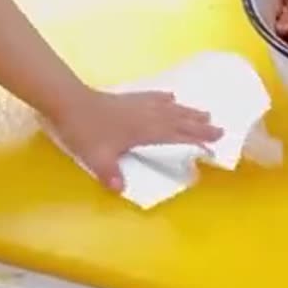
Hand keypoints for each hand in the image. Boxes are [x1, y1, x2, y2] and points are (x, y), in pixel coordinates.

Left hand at [48, 90, 222, 192]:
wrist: (67, 101)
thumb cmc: (84, 130)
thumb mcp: (96, 157)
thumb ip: (110, 174)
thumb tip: (121, 190)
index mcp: (143, 131)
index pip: (175, 135)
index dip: (195, 138)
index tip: (215, 140)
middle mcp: (145, 116)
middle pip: (177, 120)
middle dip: (198, 125)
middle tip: (219, 127)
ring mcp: (136, 105)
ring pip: (168, 107)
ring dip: (187, 111)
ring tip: (203, 112)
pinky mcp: (126, 99)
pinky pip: (151, 97)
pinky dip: (163, 98)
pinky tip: (170, 97)